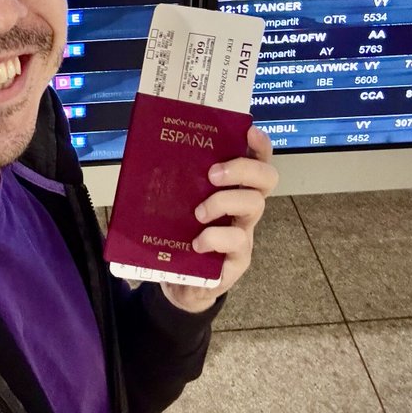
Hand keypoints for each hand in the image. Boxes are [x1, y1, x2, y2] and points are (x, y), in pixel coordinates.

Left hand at [160, 126, 277, 313]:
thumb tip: (145, 148)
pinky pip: (237, 242)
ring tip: (198, 213)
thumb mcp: (176, 203)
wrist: (179, 282)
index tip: (248, 131)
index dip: (258, 144)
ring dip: (223, 202)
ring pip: (254, 205)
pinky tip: (196, 243)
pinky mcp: (238, 260)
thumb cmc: (179, 234)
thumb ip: (173, 180)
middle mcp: (244, 206)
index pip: (257, 159)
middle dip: (243, 169)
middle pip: (266, 178)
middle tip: (213, 174)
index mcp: (232, 187)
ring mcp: (244, 233)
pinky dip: (214, 238)